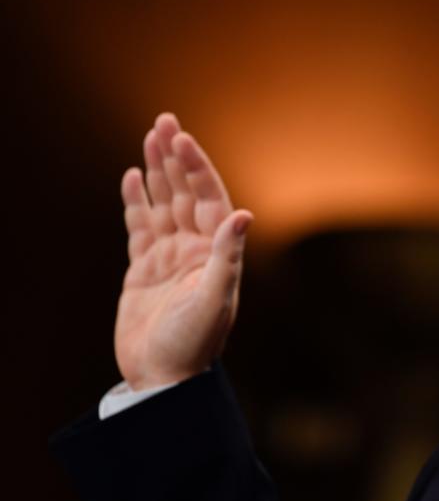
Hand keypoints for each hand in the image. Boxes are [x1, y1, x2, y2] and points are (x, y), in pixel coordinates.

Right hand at [114, 113, 252, 389]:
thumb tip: (244, 215)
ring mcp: (169, 257)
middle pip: (185, 193)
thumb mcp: (213, 300)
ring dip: (157, 172)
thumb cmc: (194, 344)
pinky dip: (136, 202)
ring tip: (149, 137)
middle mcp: (196, 249)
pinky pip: (140, 227)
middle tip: (164, 120)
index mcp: (217, 252)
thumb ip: (227, 257)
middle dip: (175, 157)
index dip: (196, 168)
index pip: (208, 198)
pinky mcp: (144, 269)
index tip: (182, 138)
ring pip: (163, 203)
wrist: (163, 379)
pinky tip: (132, 178)